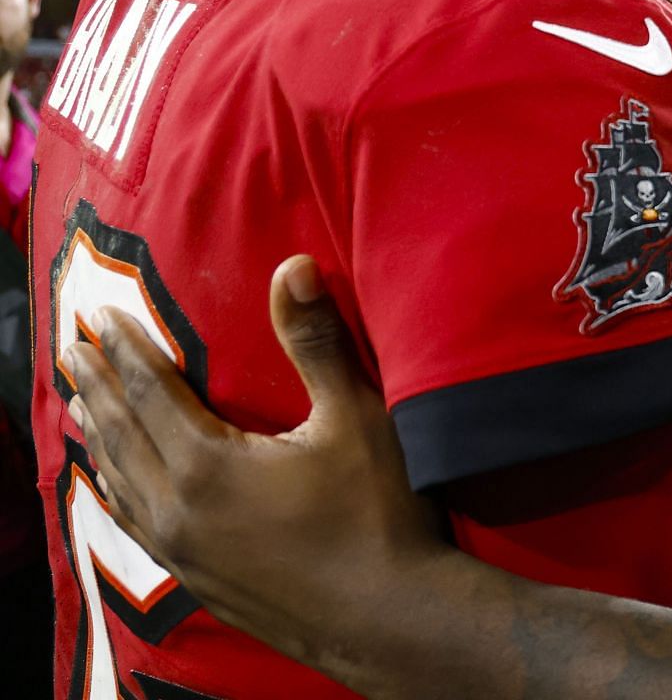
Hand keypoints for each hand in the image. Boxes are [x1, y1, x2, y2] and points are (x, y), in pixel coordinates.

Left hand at [61, 256, 444, 676]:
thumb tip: (293, 265)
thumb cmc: (377, 513)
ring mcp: (182, 550)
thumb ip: (316, 342)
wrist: (386, 618)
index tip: (100, 315)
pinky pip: (135, 523)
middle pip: (122, 432)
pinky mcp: (196, 579)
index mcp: (207, 463)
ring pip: (121, 480)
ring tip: (83, 403)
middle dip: (100, 384)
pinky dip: (117, 488)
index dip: (127, 348)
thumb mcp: (354, 418)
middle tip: (74, 346)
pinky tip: (116, 484)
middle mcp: (178, 507)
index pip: (152, 390)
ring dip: (100, 434)